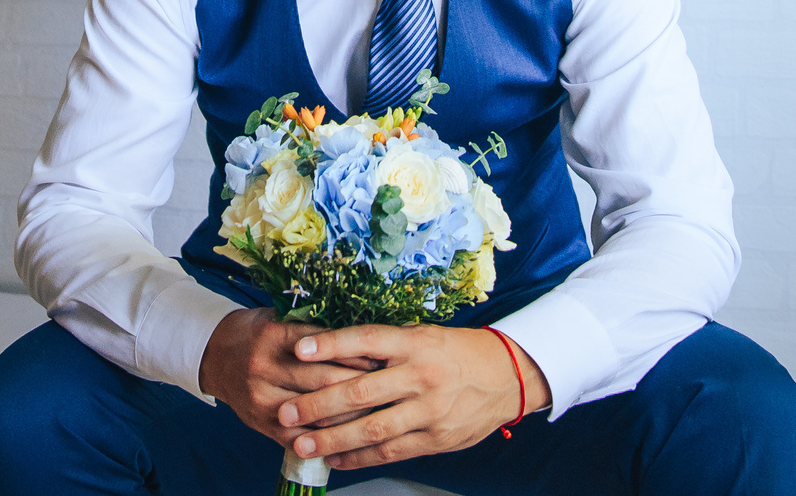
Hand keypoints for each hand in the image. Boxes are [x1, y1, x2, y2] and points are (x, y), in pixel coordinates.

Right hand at [198, 309, 379, 441]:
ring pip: (316, 412)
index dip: (355, 353)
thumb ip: (312, 325)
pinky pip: (301, 436)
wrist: (215, 356)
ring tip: (376, 409)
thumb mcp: (278, 317)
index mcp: (272, 336)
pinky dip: (327, 436)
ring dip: (349, 414)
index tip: (381, 356)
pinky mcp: (260, 423)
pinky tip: (349, 432)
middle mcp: (264, 367)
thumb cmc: (257, 332)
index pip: (323, 346)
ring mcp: (261, 399)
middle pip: (323, 380)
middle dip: (360, 384)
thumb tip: (363, 333)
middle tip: (387, 384)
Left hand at [278, 324, 547, 470]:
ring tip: (301, 445)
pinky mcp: (436, 440)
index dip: (331, 344)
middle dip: (319, 405)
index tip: (299, 349)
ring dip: (332, 439)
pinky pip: (390, 452)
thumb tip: (332, 351)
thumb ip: (384, 347)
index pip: (366, 340)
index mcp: (415, 343)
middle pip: (362, 392)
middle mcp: (421, 376)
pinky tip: (334, 459)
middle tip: (286, 413)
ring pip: (373, 429)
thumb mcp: (423, 335)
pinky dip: (359, 457)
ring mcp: (430, 411)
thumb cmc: (456, 352)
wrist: (508, 377)